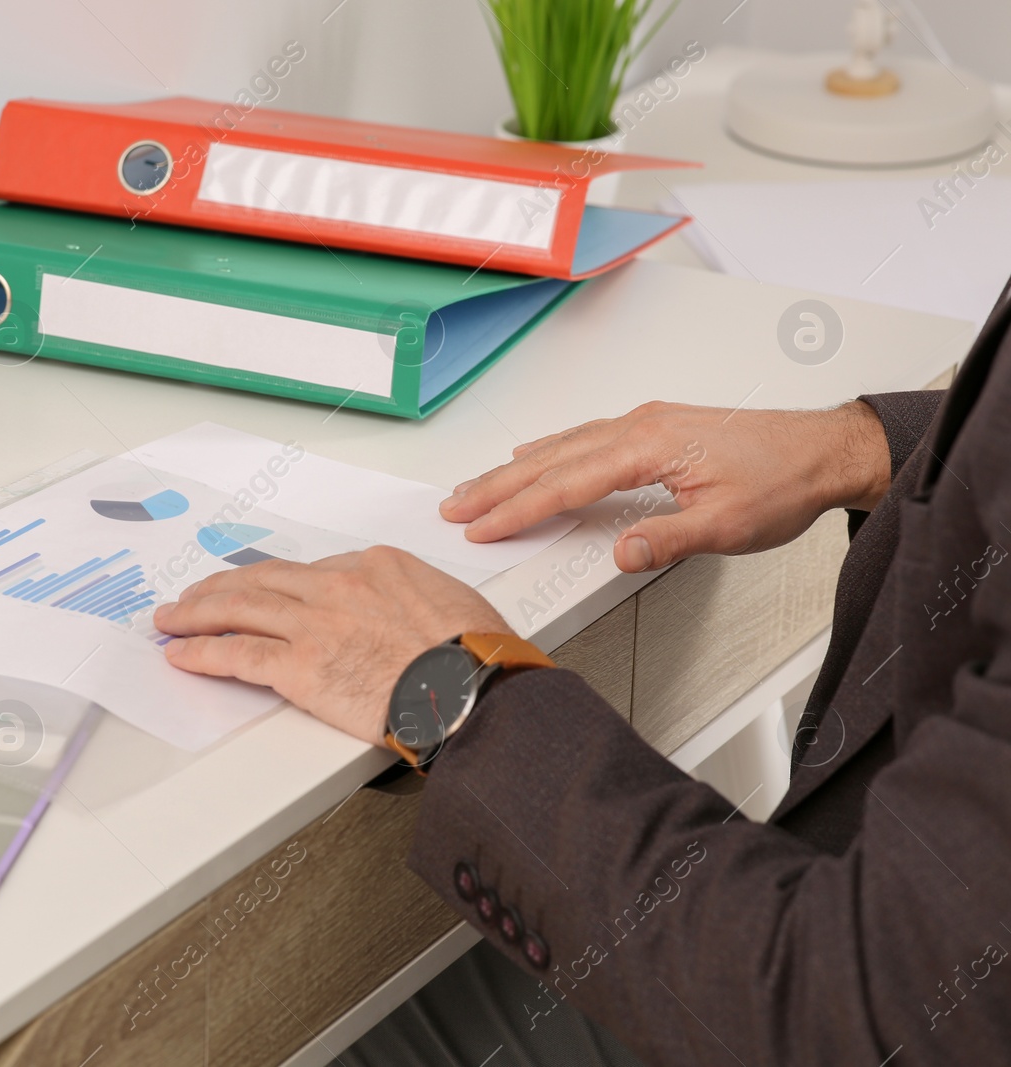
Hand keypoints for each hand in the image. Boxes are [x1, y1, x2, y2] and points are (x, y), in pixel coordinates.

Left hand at [153, 547, 510, 745]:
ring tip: (172, 619)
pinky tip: (182, 654)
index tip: (261, 591)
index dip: (277, 583)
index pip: (312, 571)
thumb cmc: (478, 656)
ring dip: (197, 614)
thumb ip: (415, 600)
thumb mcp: (453, 603)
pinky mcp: (300, 666)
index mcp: (376, 566)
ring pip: (239, 609)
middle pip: (263, 580)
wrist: (474, 689)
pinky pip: (237, 654)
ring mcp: (315, 624)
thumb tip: (410, 614)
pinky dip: (202, 652)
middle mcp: (338, 585)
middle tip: (195, 595)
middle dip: (221, 587)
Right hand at [440, 400, 890, 572]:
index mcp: (650, 446)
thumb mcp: (729, 525)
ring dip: (516, 468)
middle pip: (550, 459)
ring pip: (562, 445)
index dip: (518, 509)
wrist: (824, 449)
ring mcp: (645, 422)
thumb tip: (620, 553)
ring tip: (478, 485)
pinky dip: (549, 450)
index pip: (566, 484)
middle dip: (497, 485)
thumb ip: (668, 540)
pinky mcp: (655, 426)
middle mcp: (640, 426)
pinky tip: (534, 455)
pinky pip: (584, 436)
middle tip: (455, 505)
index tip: (482, 526)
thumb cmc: (783, 481)